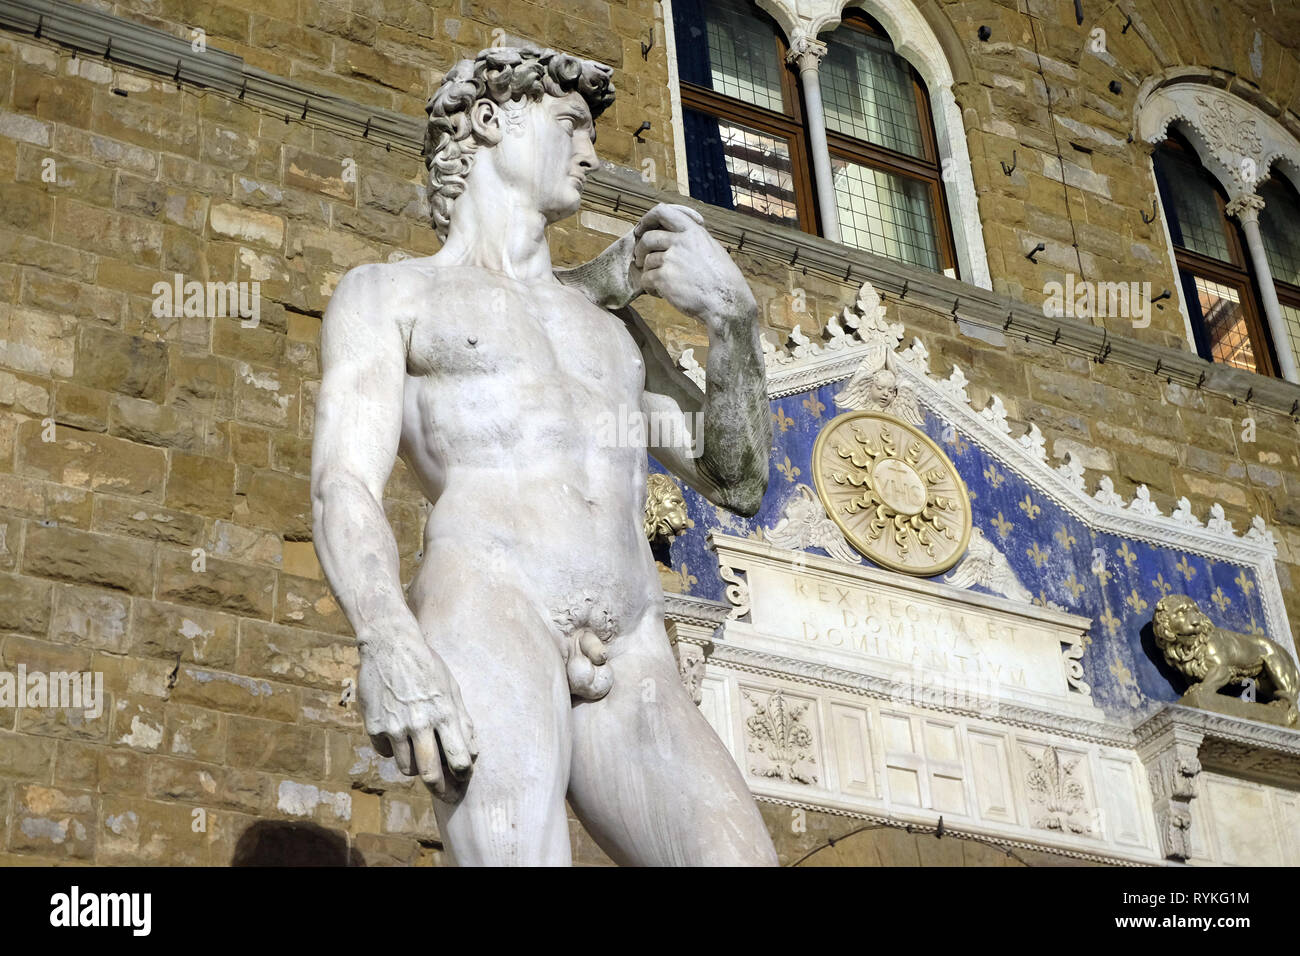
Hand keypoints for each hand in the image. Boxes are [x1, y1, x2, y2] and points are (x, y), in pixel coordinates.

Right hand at [357, 637, 476, 796]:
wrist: (389, 645)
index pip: (459, 759)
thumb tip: (473, 751)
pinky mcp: (374, 726)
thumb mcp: (451, 687)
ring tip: (418, 753)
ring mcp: (394, 727)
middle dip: (440, 789)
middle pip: (431, 773)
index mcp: (444, 713)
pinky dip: (392, 749)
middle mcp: (420, 723)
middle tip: (444, 793)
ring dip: (415, 767)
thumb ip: (463, 720)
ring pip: (406, 768)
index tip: (463, 777)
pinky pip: (386, 753)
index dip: (464, 774)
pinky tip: (396, 735)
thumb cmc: (426, 665)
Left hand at [630, 203, 756, 330]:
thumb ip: (693, 240)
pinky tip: (660, 294)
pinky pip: (646, 279)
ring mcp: (671, 259)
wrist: (726, 301)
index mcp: (693, 232)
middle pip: (648, 238)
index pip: (664, 212)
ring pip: (647, 262)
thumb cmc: (724, 280)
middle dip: (640, 249)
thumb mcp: (712, 249)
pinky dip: (649, 288)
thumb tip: (679, 237)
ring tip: (660, 285)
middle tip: (640, 260)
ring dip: (650, 273)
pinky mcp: (664, 278)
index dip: (648, 219)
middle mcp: (681, 242)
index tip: (641, 229)